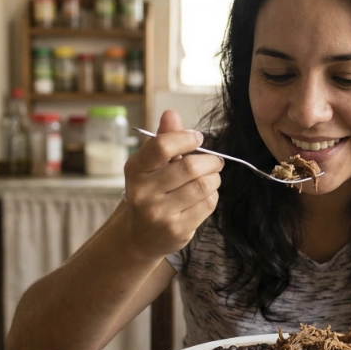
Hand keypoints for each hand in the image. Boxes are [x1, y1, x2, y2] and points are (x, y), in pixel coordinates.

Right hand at [120, 110, 223, 257]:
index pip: (162, 146)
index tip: (197, 138)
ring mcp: (159, 213)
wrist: (142, 236)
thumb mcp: (151, 165)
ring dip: (214, 178)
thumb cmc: (151, 192)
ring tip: (210, 178)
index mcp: (135, 170)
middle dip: (210, 161)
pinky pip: (207, 204)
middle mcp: (143, 192)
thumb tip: (171, 113)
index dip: (186, 138)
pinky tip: (205, 196)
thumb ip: (164, 139)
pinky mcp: (177, 230)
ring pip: (203, 186)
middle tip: (215, 161)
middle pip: (190, 167)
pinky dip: (212, 195)